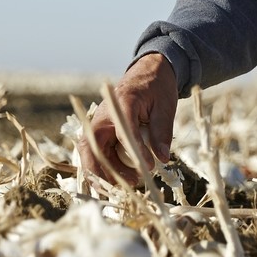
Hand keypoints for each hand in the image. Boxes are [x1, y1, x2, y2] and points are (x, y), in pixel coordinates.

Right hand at [77, 53, 177, 185]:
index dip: (135, 152)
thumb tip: (162, 158)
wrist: (148, 73)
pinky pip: (98, 154)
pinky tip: (122, 179)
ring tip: (132, 182)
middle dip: (105, 171)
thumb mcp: (165, 106)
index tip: (149, 167)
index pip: (122, 132)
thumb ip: (161, 131)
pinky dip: (106, 168)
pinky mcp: (101, 133)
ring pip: (92, 154)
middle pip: (92, 148)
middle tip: (129, 184)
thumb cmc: (157, 87)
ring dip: (107, 173)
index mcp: (120, 103)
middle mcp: (103, 116)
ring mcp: (99, 125)